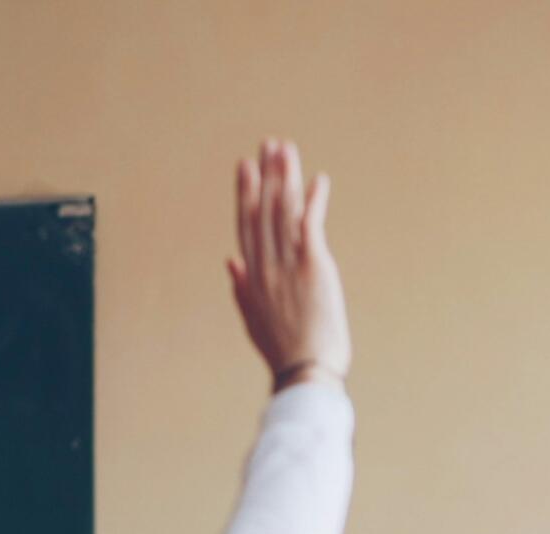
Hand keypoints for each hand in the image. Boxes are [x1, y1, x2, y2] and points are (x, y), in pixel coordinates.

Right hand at [228, 137, 350, 389]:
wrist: (305, 372)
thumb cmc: (285, 352)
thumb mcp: (253, 318)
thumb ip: (240, 288)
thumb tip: (231, 262)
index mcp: (252, 276)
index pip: (246, 225)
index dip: (245, 194)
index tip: (245, 167)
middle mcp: (265, 265)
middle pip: (263, 210)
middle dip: (266, 175)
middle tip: (268, 145)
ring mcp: (287, 264)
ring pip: (283, 211)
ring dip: (286, 178)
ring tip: (287, 150)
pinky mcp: (313, 266)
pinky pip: (310, 224)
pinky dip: (314, 200)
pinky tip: (319, 180)